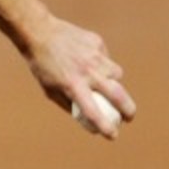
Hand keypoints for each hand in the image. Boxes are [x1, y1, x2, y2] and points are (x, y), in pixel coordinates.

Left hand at [24, 14, 136, 139]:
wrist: (39, 33)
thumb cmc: (43, 66)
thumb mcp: (50, 90)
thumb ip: (70, 104)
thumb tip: (89, 119)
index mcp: (73, 85)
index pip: (94, 112)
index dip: (106, 127)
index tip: (112, 135)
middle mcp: (87, 71)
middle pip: (118, 94)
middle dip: (128, 110)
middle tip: (128, 116)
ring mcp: (95, 55)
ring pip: (117, 74)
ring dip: (114, 83)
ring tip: (104, 83)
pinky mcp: (98, 43)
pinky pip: (107, 58)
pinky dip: (102, 64)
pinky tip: (88, 60)